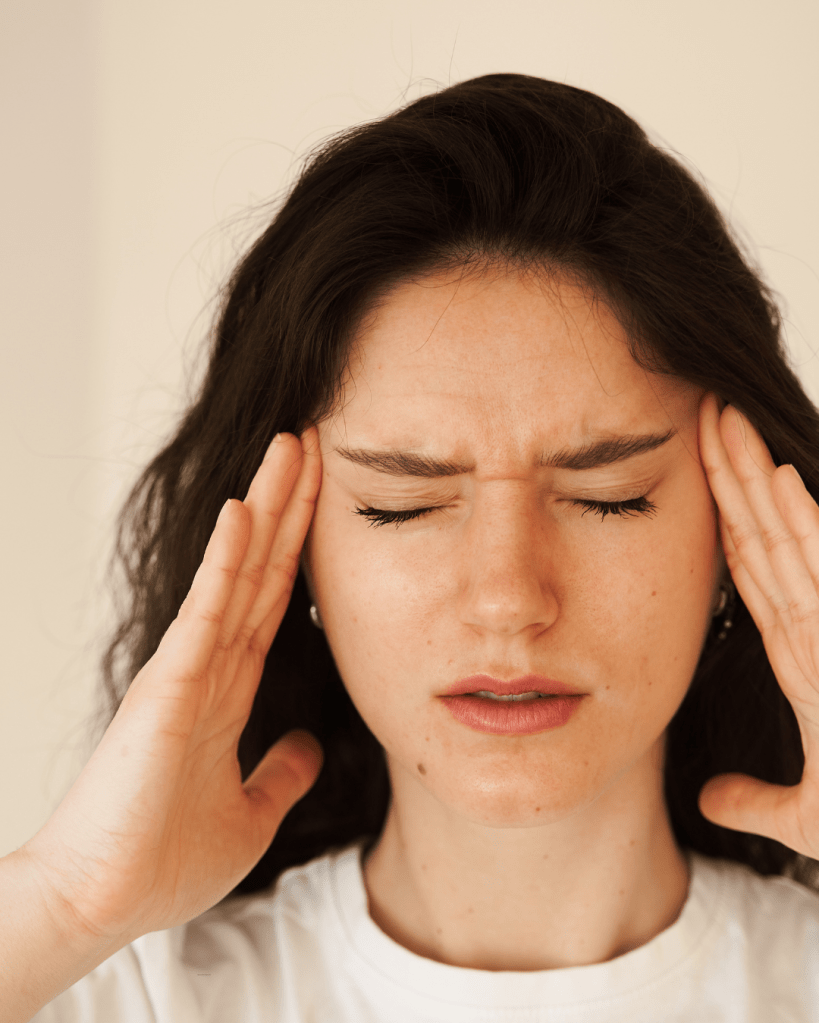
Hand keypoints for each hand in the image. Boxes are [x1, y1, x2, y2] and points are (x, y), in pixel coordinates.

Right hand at [21, 429, 323, 947]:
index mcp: (231, 689)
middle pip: (263, 568)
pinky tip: (245, 511)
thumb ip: (281, 774)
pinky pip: (207, 611)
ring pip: (238, 571)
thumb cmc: (164, 862)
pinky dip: (227, 561)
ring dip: (266, 508)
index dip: (301, 547)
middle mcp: (211, 665)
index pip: (277, 600)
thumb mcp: (250, 814)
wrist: (105, 905)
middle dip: (290, 505)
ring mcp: (189, 668)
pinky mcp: (168, 684)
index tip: (324, 495)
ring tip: (289, 447)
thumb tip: (312, 746)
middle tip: (312, 441)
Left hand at [697, 393, 818, 856]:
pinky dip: (808, 527)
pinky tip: (778, 482)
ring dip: (758, 480)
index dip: (725, 521)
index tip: (694, 474)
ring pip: (794, 540)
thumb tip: (709, 802)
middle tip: (699, 411)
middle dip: (732, 476)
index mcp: (809, 658)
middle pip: (767, 538)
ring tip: (723, 421)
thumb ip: (761, 802)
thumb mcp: (812, 819)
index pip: (755, 574)